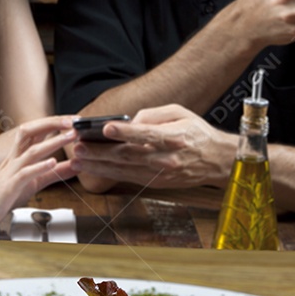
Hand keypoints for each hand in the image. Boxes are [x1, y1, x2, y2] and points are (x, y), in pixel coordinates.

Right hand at [0, 116, 78, 226]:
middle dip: (53, 123)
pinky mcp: (9, 186)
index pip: (37, 131)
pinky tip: (52, 162)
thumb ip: (53, 174)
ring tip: (70, 136)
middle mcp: (15, 158)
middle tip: (74, 121)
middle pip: (32, 132)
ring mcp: (11, 170)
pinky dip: (39, 167)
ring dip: (53, 142)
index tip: (75, 120)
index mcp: (19, 154)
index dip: (55, 123)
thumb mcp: (34, 182)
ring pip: (32, 150)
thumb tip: (75, 166)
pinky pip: (25, 173)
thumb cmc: (3, 194)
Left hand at [72, 105, 234, 189]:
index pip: (146, 134)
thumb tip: (131, 121)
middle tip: (79, 147)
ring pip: (124, 170)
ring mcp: (160, 173)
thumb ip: (153, 115)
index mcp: (174, 137)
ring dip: (98, 165)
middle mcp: (166, 158)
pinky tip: (93, 169)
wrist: (217, 161)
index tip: (106, 127)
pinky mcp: (156, 182)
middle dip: (101, 152)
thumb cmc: (198, 134)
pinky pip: (128, 178)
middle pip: (129, 155)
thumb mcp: (180, 113)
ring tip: (78, 160)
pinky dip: (108, 174)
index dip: (125, 131)